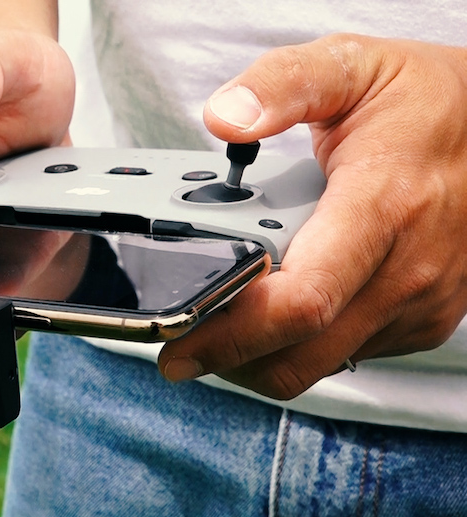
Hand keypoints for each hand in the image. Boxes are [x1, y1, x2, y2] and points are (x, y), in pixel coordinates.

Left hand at [158, 34, 466, 398]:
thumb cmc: (422, 100)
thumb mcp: (351, 65)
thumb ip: (282, 83)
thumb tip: (225, 117)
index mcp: (383, 204)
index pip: (303, 300)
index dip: (233, 331)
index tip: (179, 338)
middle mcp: (408, 267)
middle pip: (300, 352)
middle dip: (228, 360)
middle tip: (178, 349)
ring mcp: (420, 301)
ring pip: (320, 364)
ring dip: (259, 357)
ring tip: (220, 320)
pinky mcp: (424, 319)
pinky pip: (347, 354)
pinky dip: (298, 346)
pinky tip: (272, 312)